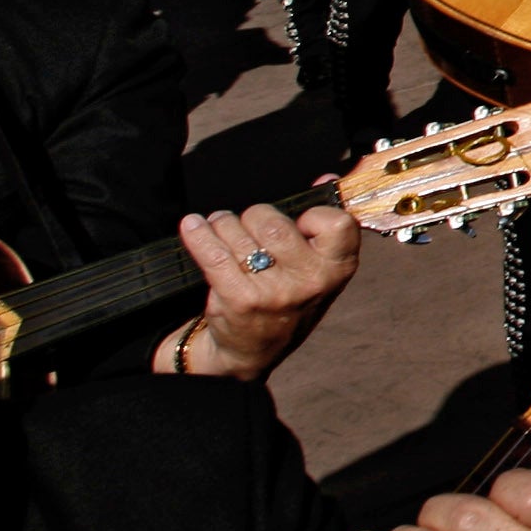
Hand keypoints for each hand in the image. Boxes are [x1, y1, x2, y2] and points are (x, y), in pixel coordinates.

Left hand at [171, 199, 361, 379]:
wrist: (252, 351)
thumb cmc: (287, 301)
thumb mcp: (317, 268)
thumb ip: (323, 224)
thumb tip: (326, 179)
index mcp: (338, 269)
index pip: (335, 222)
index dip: (313, 216)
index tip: (298, 222)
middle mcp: (310, 281)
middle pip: (273, 222)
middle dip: (253, 217)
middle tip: (246, 226)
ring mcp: (275, 292)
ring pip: (239, 232)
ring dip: (223, 224)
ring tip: (221, 230)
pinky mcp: (239, 298)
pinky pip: (213, 252)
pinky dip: (198, 234)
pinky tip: (193, 226)